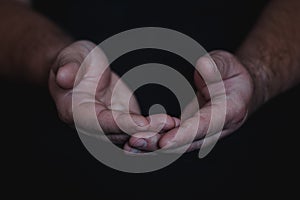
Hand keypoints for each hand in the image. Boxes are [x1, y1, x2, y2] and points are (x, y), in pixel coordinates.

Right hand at [49, 40, 178, 144]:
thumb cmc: (74, 61)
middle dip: (143, 133)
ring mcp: (109, 125)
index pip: (97, 123)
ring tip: (175, 125)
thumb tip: (64, 76)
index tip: (142, 124)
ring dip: (153, 134)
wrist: (83, 69)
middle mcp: (92, 125)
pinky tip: (173, 123)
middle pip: (118, 135)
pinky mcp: (123, 121)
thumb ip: (67, 67)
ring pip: (131, 136)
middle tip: (168, 126)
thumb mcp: (70, 58)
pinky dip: (155, 128)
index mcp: (74, 112)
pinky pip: (139, 129)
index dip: (119, 124)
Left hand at [126, 50, 253, 152]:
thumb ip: (217, 66)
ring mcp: (204, 133)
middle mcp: (217, 128)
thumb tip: (202, 66)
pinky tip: (138, 145)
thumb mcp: (228, 64)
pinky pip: (175, 141)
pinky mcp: (193, 132)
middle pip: (188, 143)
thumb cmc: (233, 75)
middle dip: (161, 145)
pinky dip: (157, 144)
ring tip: (131, 146)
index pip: (206, 125)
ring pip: (179, 146)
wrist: (239, 90)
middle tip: (136, 142)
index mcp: (230, 111)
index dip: (185, 134)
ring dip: (155, 148)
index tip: (165, 141)